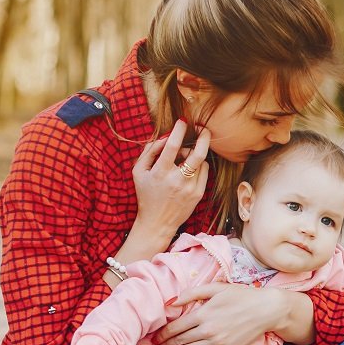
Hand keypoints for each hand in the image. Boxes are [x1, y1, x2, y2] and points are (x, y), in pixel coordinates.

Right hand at [128, 120, 211, 251]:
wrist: (157, 222)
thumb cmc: (146, 194)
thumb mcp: (139, 172)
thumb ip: (149, 152)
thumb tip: (164, 137)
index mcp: (160, 173)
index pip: (172, 146)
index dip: (179, 131)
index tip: (183, 121)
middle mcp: (177, 180)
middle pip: (197, 154)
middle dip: (203, 137)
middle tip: (203, 128)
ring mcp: (190, 188)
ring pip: (200, 161)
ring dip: (193, 154)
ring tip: (183, 158)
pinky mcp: (199, 194)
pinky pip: (205, 171)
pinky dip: (199, 165)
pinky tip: (189, 168)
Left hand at [152, 283, 291, 344]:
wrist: (266, 309)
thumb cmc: (242, 296)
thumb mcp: (216, 288)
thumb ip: (192, 293)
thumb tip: (171, 303)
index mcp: (202, 314)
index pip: (175, 327)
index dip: (162, 332)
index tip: (155, 335)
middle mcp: (207, 330)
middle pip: (179, 340)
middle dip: (164, 344)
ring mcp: (217, 344)